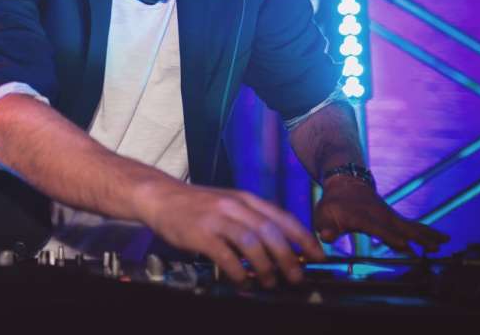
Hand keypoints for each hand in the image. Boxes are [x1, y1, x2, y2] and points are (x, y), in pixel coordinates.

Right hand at [141, 180, 324, 287]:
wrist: (160, 196)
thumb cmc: (197, 204)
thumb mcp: (229, 203)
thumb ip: (252, 220)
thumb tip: (280, 247)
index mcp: (246, 199)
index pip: (284, 218)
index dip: (305, 239)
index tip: (319, 257)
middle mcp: (235, 206)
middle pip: (272, 233)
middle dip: (289, 259)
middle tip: (297, 278)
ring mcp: (218, 218)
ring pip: (252, 244)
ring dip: (266, 267)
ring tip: (269, 282)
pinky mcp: (201, 233)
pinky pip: (226, 256)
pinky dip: (238, 272)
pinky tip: (242, 280)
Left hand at [314, 175, 448, 252]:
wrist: (345, 183)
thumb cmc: (332, 204)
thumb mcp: (323, 215)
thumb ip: (325, 228)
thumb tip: (326, 236)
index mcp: (361, 217)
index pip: (378, 229)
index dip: (390, 237)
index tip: (405, 246)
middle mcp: (379, 216)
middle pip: (401, 227)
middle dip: (417, 237)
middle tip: (435, 246)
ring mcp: (389, 216)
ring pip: (411, 225)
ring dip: (428, 234)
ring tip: (445, 241)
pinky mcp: (395, 217)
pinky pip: (413, 225)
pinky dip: (427, 231)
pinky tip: (442, 238)